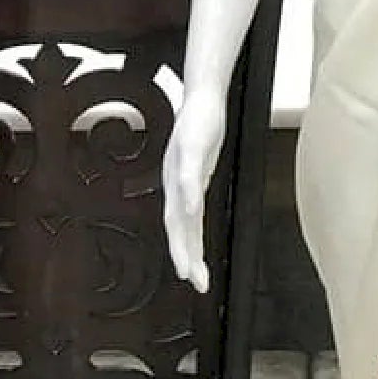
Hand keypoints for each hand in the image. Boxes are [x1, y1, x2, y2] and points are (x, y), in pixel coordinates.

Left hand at [162, 82, 226, 293]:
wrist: (202, 97)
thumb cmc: (201, 129)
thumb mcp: (199, 164)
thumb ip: (195, 185)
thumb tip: (196, 208)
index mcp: (179, 189)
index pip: (182, 227)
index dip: (186, 253)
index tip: (193, 278)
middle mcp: (175, 182)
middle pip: (177, 226)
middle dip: (185, 256)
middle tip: (192, 281)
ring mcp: (181, 166)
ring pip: (179, 208)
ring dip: (183, 238)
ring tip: (187, 263)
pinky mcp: (190, 148)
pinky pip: (188, 175)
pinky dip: (189, 195)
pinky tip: (194, 210)